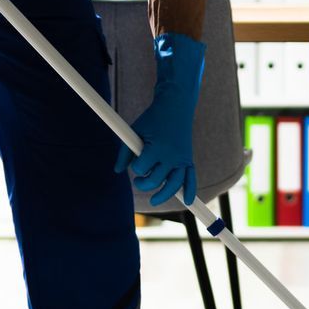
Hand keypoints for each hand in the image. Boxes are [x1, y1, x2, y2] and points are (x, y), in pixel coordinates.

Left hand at [114, 33, 204, 208]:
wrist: (176, 106)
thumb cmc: (152, 119)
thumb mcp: (135, 130)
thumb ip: (125, 152)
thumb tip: (117, 171)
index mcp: (157, 147)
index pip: (142, 168)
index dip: (135, 167)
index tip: (135, 159)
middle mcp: (172, 155)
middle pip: (156, 180)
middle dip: (144, 183)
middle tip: (138, 181)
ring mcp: (182, 158)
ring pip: (174, 185)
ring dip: (163, 195)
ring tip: (153, 200)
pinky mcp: (188, 159)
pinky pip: (191, 179)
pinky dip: (190, 191)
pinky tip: (187, 202)